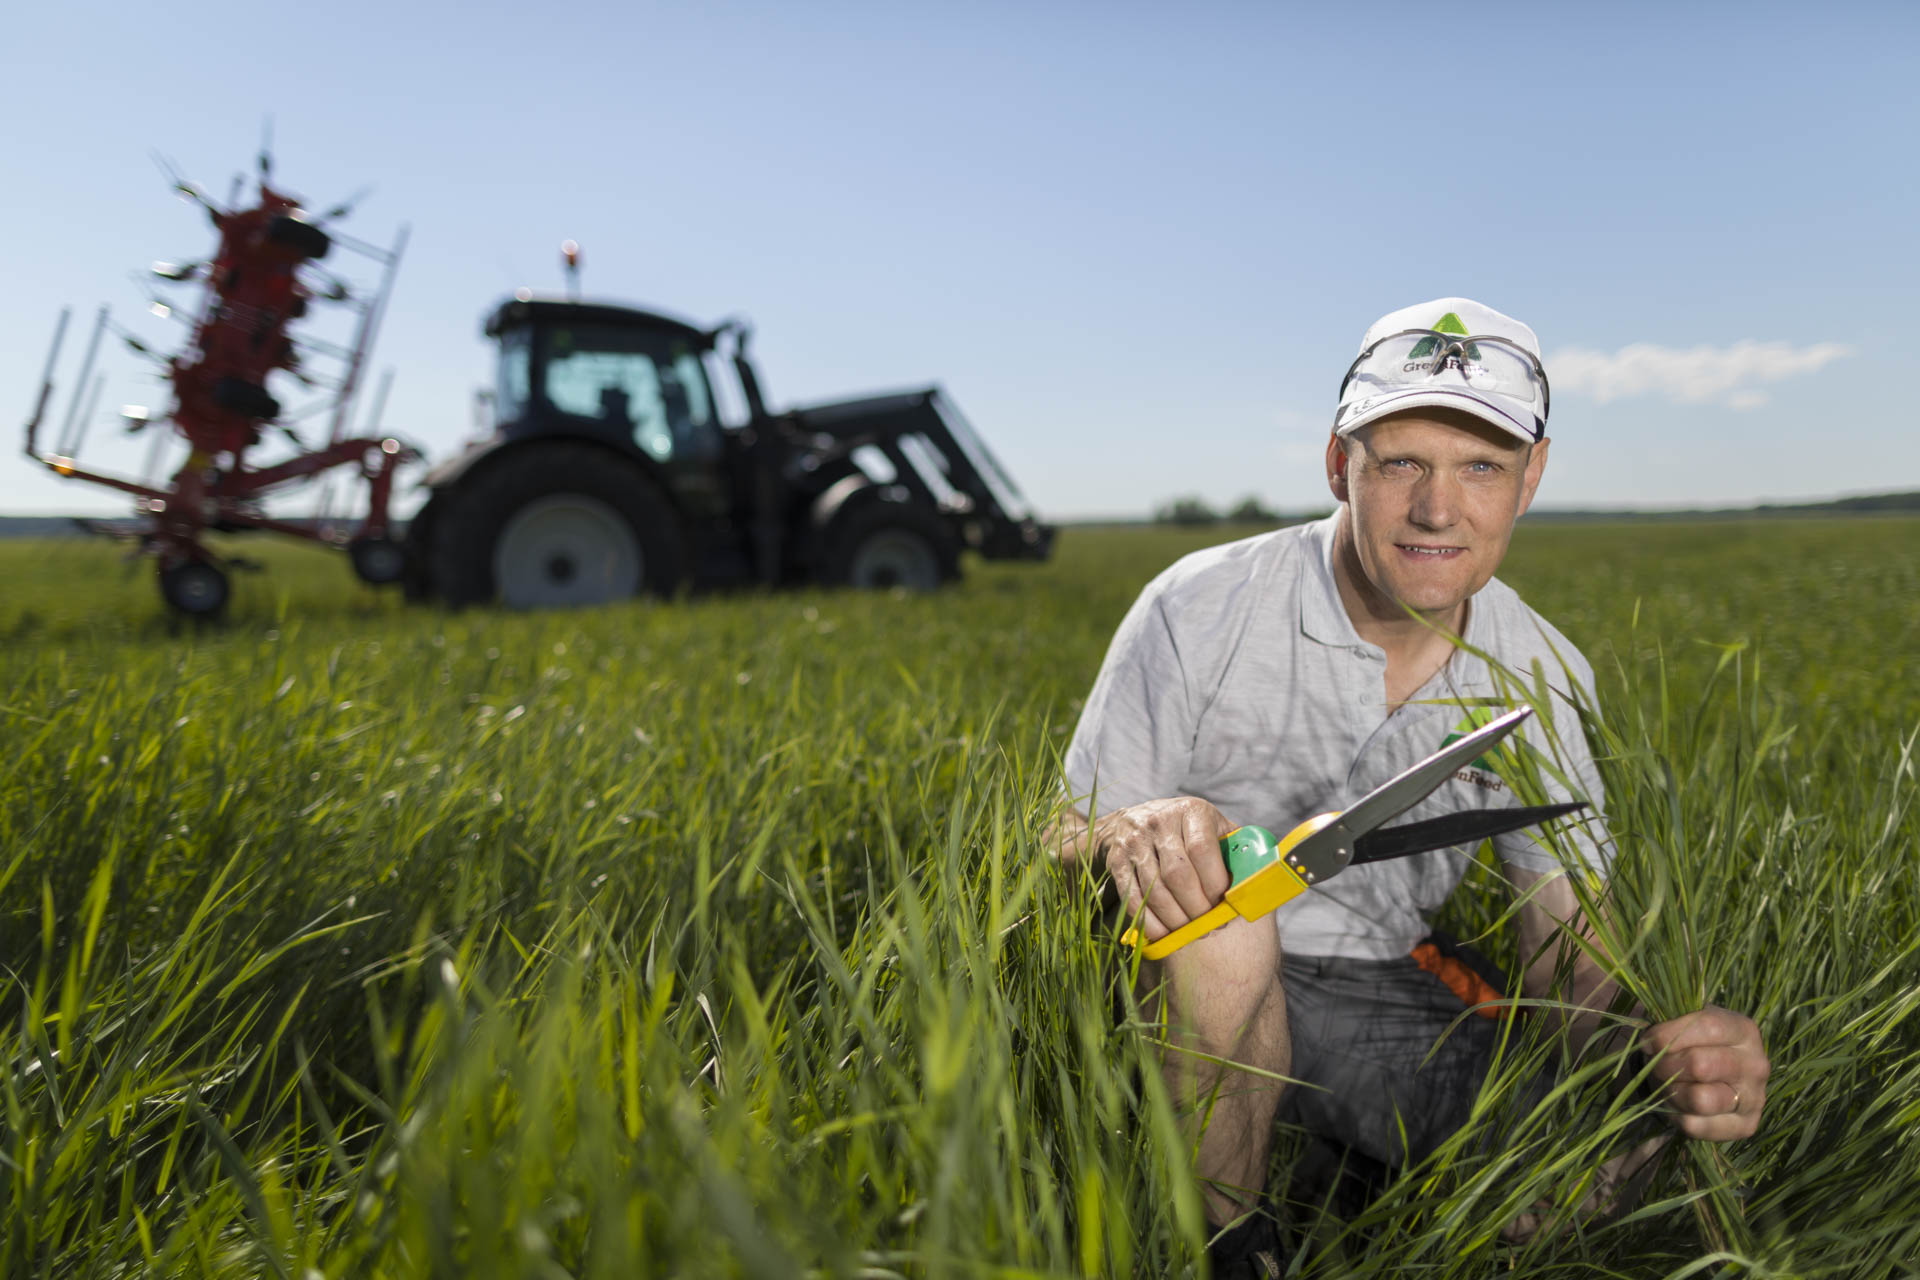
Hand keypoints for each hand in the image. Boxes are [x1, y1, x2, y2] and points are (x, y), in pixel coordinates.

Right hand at [1082, 797, 1236, 942]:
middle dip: (1196, 907)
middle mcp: (1160, 821)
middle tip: (1209, 925)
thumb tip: (1262, 880)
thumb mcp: (1213, 827)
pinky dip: (1148, 921)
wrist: (1135, 820)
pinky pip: (1131, 897)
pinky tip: (1164, 933)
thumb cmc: (1188, 830)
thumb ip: (1236, 849)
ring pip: (1154, 890)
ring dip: (1175, 918)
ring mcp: (1134, 841)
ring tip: (1190, 931)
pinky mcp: (1117, 861)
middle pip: (1178, 874)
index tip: (1224, 903)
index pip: (1202, 850)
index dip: (1215, 883)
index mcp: (1191, 811)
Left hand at [1640, 1005, 1769, 1140]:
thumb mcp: (1685, 1025)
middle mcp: (1756, 1065)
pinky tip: (1679, 1104)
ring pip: (1699, 1099)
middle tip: (1656, 1066)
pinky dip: (1676, 1115)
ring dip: (1672, 1092)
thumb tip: (1650, 1041)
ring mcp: (1755, 1098)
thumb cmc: (1694, 1044)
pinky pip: (1696, 1125)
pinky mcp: (1745, 1126)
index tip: (1648, 1043)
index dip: (1668, 1035)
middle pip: (1700, 1065)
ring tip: (1668, 1085)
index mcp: (1744, 1031)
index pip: (1707, 1027)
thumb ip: (1670, 1025)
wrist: (1713, 1078)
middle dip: (1665, 1066)